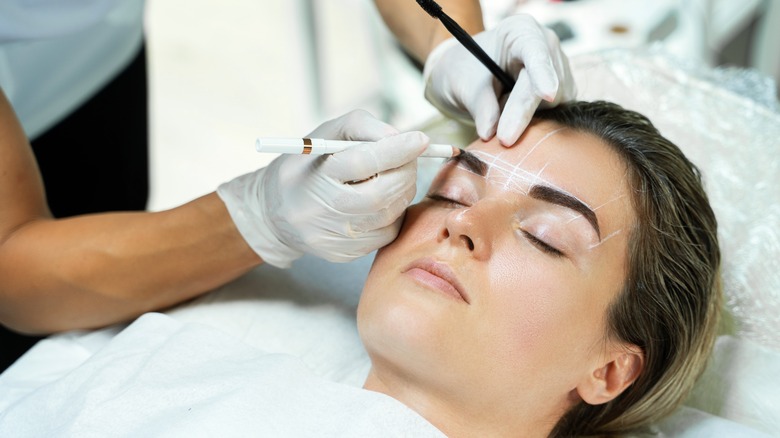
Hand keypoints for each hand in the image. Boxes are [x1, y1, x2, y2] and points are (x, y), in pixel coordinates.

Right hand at [217, 110, 428, 267]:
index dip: (396, 150)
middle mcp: (321, 210)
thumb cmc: (307, 166)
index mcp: (314, 176)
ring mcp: (333, 237)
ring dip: (402, 191)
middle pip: (381, 194)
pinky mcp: (343, 254)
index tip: (422, 139)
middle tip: (411, 158)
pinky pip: (385, 234)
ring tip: (392, 176)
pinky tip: (380, 201)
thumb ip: (362, 127)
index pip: (362, 162)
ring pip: (388, 215)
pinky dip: (393, 213)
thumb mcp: (325, 135)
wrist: (275, 213)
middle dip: (406, 172)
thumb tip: (400, 138)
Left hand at [423, 14, 575, 145]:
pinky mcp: (562, 91)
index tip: (547, 95)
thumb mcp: (463, 85)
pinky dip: (533, 122)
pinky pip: (555, 113)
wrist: (467, 77)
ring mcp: (557, 69)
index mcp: (520, 31)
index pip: (536, 51)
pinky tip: (512, 116)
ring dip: (526, 117)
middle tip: (504, 138)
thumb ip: (480, 106)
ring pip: (554, 102)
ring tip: (499, 106)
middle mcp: (546, 46)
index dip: (543, 73)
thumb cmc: (464, 71)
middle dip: (524, 110)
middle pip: (547, 82)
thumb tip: (490, 132)